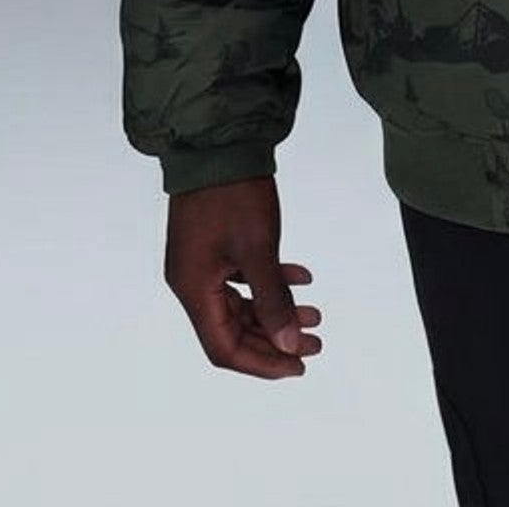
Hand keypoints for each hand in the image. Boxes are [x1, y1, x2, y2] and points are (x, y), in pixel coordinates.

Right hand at [164, 174, 323, 378]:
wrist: (219, 142)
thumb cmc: (234, 193)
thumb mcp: (258, 248)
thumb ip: (273, 299)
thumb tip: (289, 344)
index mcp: (194, 290)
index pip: (225, 348)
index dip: (262, 363)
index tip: (297, 366)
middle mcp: (192, 282)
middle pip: (233, 329)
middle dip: (275, 340)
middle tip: (315, 342)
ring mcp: (202, 261)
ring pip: (241, 303)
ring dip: (276, 310)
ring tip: (315, 315)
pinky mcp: (214, 243)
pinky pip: (242, 275)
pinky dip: (270, 281)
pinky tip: (301, 277)